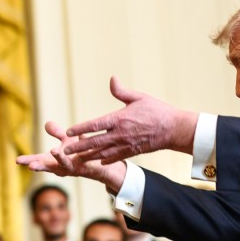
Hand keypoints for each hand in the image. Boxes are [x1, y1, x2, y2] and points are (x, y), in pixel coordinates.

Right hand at [16, 122, 127, 192]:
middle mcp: (61, 167)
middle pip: (47, 166)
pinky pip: (76, 162)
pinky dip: (69, 158)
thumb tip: (47, 124)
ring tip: (50, 153)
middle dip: (38, 165)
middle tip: (27, 165)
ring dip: (55, 160)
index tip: (17, 161)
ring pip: (62, 165)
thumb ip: (57, 132)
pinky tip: (62, 152)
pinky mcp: (83, 167)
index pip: (39, 160)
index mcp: (55, 161)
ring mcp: (72, 168)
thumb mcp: (67, 140)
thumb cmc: (82, 150)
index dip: (29, 160)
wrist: (102, 161)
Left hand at [61, 77, 196, 162]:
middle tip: (65, 150)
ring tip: (76, 158)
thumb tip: (112, 79)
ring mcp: (126, 144)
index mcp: (119, 119)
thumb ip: (122, 91)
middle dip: (79, 146)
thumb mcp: (138, 97)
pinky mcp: (132, 151)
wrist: (173, 129)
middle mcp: (120, 134)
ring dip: (88, 155)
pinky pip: (116, 157)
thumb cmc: (156, 110)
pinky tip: (97, 162)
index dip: (80, 129)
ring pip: (102, 152)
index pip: (94, 125)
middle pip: (95, 142)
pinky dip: (105, 160)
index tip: (68, 132)